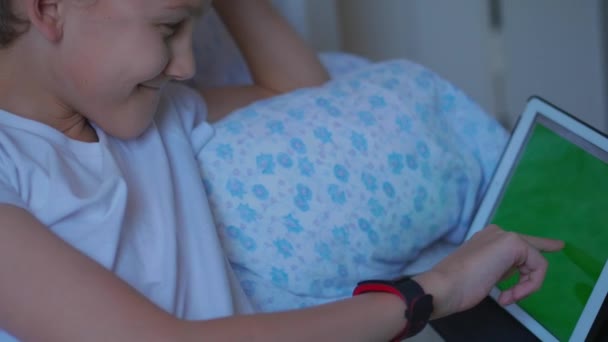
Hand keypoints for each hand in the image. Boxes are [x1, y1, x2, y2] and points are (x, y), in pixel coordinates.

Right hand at [414, 224, 563, 318]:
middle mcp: (495, 233)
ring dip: (526, 285)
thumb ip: (498, 268)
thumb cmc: (458, 286)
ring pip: (535, 261)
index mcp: (485, 240)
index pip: (516, 241)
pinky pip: (537, 267)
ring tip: (508, 298)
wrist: (446, 285)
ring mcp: (504, 236)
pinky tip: (510, 295)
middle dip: (542, 253)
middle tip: (559, 246)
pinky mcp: (513, 243)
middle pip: (529, 246)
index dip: (537, 244)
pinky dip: (528, 285)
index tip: (554, 245)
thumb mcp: (483, 275)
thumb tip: (513, 272)